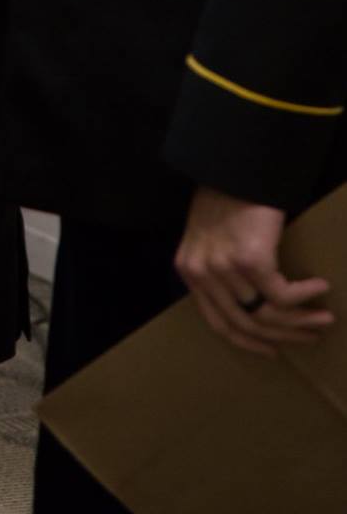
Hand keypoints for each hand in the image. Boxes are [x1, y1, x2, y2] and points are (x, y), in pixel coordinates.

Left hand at [175, 185, 331, 356]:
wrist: (234, 162)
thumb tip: (248, 303)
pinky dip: (306, 295)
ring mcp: (224, 268)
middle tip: (310, 336)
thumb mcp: (208, 235)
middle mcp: (201, 273)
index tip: (272, 350)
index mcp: (188, 270)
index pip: (219, 323)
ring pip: (268, 314)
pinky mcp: (251, 260)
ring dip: (301, 321)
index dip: (249, 342)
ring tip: (324, 319)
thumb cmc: (226, 193)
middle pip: (246, 324)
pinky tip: (321, 287)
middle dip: (283, 335)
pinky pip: (283, 295)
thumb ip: (217, 268)